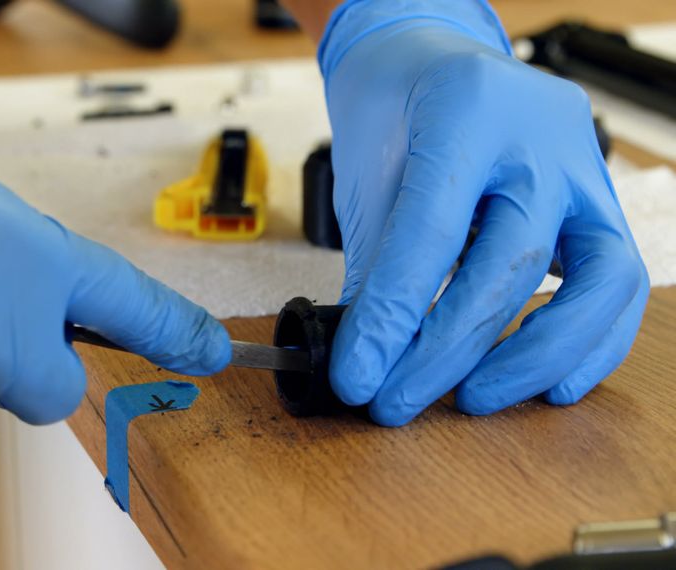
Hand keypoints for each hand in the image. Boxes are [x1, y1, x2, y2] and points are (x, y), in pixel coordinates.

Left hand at [317, 1, 647, 424]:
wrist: (432, 63)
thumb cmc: (396, 113)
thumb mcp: (368, 176)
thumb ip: (376, 266)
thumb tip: (368, 360)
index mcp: (466, 112)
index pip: (432, 233)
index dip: (394, 319)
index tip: (358, 376)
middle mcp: (541, 137)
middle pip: (510, 263)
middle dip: (446, 352)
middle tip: (396, 401)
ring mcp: (586, 169)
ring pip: (599, 280)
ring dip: (532, 359)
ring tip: (471, 400)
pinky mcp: (604, 205)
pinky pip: (620, 284)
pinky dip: (587, 344)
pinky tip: (545, 385)